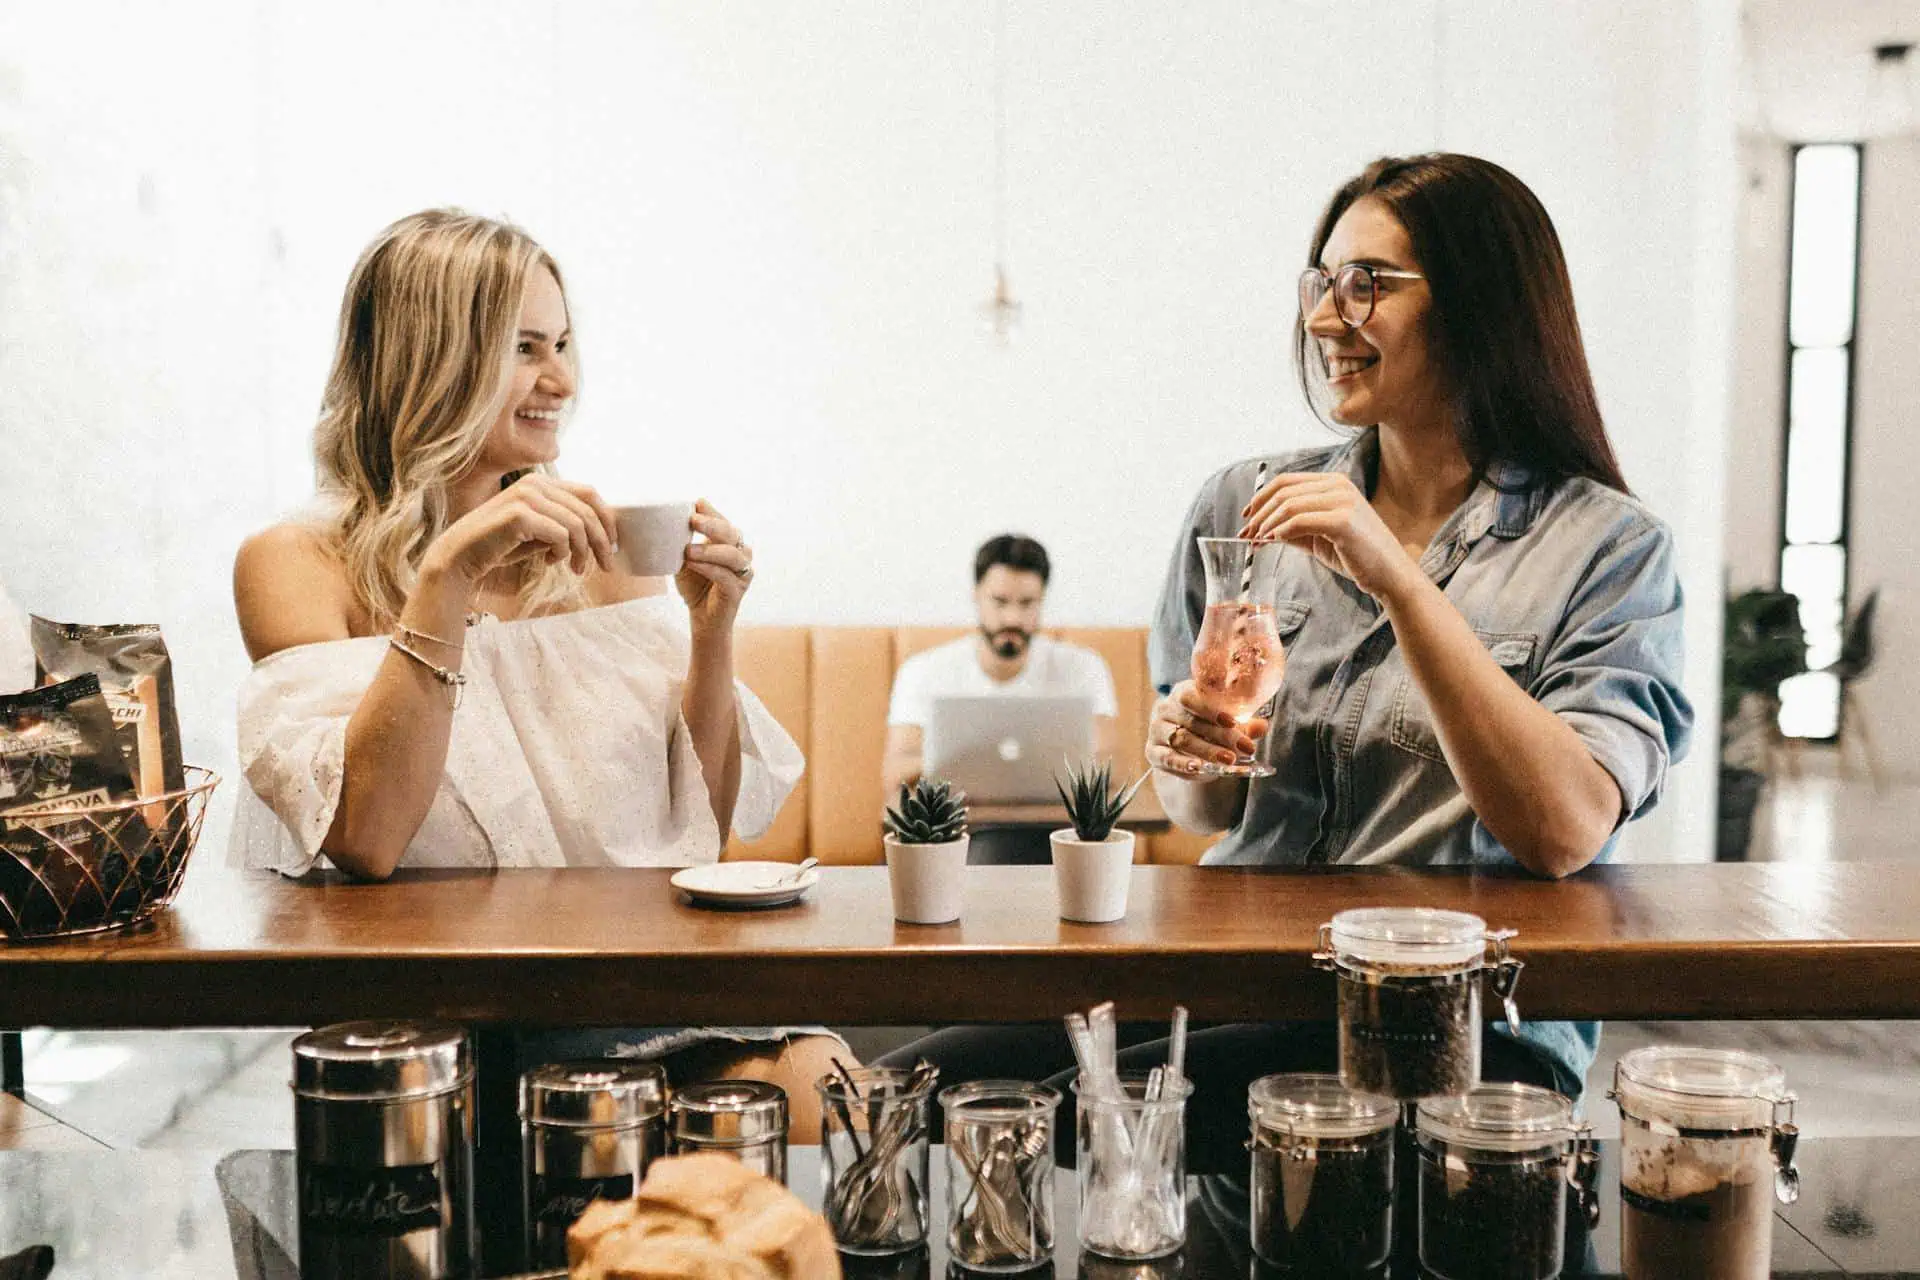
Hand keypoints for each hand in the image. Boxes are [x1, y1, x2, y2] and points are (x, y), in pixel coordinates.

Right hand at [422, 474, 615, 589]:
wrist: (461, 556)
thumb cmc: (501, 546)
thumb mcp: (540, 532)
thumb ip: (565, 525)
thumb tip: (603, 534)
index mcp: (541, 482)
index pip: (589, 493)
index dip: (607, 519)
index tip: (612, 545)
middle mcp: (535, 483)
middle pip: (588, 509)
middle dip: (602, 541)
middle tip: (606, 566)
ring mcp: (526, 495)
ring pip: (578, 524)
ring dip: (583, 551)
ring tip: (576, 569)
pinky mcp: (520, 514)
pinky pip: (561, 535)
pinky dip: (563, 552)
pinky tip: (550, 562)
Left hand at [675, 499, 753, 632]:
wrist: (703, 620)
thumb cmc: (695, 586)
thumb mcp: (685, 559)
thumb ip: (682, 542)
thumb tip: (662, 521)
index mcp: (730, 543)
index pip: (724, 522)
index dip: (713, 512)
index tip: (697, 503)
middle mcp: (741, 555)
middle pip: (732, 534)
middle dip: (713, 524)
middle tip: (693, 520)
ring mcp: (742, 573)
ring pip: (732, 555)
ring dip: (709, 549)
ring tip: (688, 549)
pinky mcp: (737, 591)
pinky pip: (725, 576)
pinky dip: (708, 568)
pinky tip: (692, 563)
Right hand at [1147, 681, 1266, 775]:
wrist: (1185, 748)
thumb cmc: (1208, 728)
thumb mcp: (1227, 724)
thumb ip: (1243, 724)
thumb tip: (1262, 727)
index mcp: (1182, 692)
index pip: (1190, 696)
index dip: (1210, 708)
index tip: (1232, 721)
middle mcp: (1165, 708)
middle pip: (1191, 721)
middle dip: (1220, 735)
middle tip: (1245, 747)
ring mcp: (1157, 730)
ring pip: (1181, 739)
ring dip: (1207, 750)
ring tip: (1230, 760)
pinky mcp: (1152, 752)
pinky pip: (1166, 758)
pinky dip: (1182, 764)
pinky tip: (1198, 767)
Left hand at [1238, 472, 1416, 599]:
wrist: (1390, 574)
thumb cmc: (1356, 555)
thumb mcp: (1319, 536)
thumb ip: (1293, 527)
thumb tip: (1260, 530)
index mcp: (1334, 482)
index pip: (1286, 481)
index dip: (1261, 497)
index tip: (1247, 516)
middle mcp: (1339, 485)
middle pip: (1284, 491)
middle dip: (1259, 513)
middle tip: (1246, 534)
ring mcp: (1343, 500)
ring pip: (1288, 505)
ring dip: (1266, 524)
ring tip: (1257, 542)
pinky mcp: (1343, 521)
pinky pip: (1299, 521)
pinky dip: (1280, 531)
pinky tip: (1273, 542)